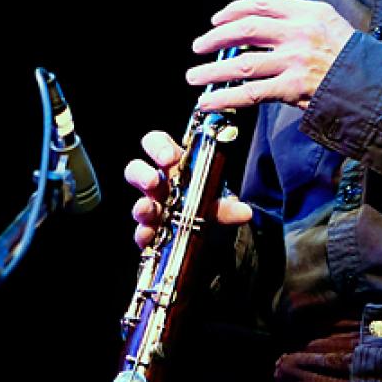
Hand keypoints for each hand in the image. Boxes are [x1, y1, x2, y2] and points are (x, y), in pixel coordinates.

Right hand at [124, 129, 252, 248]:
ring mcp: (152, 209)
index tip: (167, 157)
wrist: (210, 237)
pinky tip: (149, 236)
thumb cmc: (209, 206)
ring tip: (149, 210)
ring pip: (138, 203)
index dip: (157, 147)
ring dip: (142, 207)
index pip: (156, 145)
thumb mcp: (221, 204)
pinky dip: (144, 235)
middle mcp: (159, 185)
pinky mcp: (151, 232)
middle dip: (142, 174)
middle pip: (136, 170)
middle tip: (153, 181)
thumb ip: (229, 208)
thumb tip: (245, 212)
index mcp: (175, 166)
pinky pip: (141, 233)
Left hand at [185, 0, 355, 112]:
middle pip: (246, 28)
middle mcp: (299, 32)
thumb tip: (266, 28)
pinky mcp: (293, 87)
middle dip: (216, 37)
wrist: (378, 86)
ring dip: (212, 71)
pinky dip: (224, 97)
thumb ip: (301, 22)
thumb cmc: (355, 60)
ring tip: (194, 77)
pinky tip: (208, 102)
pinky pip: (250, 92)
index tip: (218, 19)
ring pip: (241, 62)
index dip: (234, 10)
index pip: (262, 3)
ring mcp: (295, 60)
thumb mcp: (332, 26)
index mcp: (308, 12)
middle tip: (199, 45)